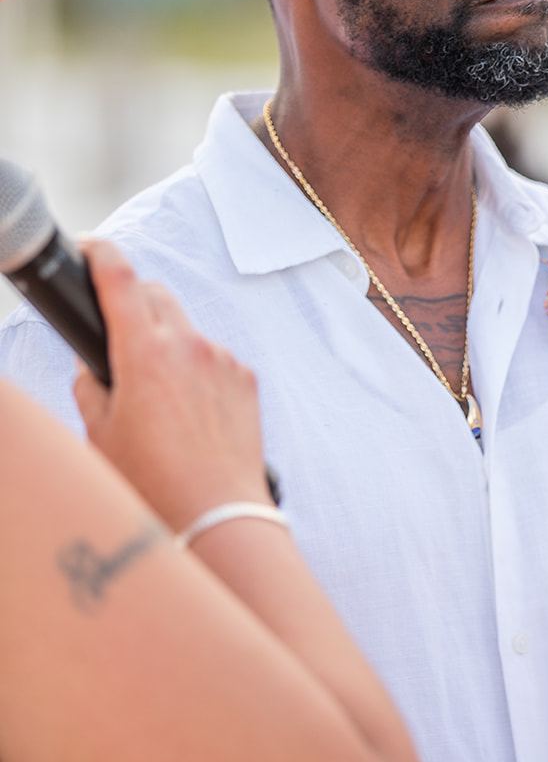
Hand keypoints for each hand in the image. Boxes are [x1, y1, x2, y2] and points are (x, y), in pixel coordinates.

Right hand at [74, 239, 271, 530]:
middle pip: (154, 295)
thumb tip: (93, 362)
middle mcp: (188, 346)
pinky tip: (187, 411)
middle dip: (131, 302)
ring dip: (165, 341)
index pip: (119, 279)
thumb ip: (90, 386)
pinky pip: (212, 357)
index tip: (89, 247)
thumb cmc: (154, 482)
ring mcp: (222, 359)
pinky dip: (194, 369)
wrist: (218, 514)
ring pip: (184, 328)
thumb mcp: (100, 434)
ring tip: (155, 393)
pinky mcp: (245, 377)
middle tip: (116, 331)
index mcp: (145, 354)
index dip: (100, 254)